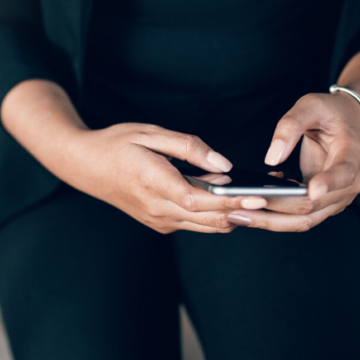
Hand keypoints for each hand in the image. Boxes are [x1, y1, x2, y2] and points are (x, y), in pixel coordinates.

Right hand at [65, 123, 268, 233]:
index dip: (231, 202)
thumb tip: (223, 162)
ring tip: (260, 199)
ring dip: (232, 215)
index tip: (259, 197)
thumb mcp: (150, 134)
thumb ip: (189, 147)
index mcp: (152, 183)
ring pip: (205, 225)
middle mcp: (156, 209)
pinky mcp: (159, 223)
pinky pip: (195, 223)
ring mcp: (157, 220)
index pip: (199, 200)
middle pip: (208, 219)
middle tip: (276, 201)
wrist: (84, 166)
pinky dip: (215, 215)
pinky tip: (231, 199)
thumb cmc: (116, 144)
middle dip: (243, 212)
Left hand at [227, 92, 359, 231]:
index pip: (343, 173)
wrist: (346, 123)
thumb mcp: (310, 106)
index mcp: (352, 154)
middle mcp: (350, 183)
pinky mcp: (322, 204)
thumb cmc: (329, 113)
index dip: (328, 183)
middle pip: (314, 206)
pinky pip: (297, 217)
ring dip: (271, 221)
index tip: (310, 189)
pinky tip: (250, 206)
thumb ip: (291, 126)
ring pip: (304, 220)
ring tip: (237, 215)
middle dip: (277, 209)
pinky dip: (274, 216)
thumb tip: (272, 158)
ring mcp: (337, 198)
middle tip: (240, 206)